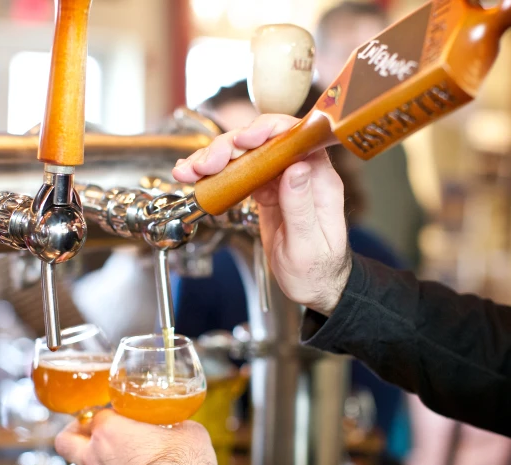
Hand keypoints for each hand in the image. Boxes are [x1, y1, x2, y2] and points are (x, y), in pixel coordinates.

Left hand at [55, 410, 218, 464]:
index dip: (108, 411)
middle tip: (90, 432)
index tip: (121, 412)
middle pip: (65, 441)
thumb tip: (179, 423)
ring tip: (110, 462)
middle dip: (75, 433)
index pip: (95, 412)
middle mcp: (95, 457)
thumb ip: (176, 423)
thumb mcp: (189, 431)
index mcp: (111, 430)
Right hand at [173, 114, 351, 315]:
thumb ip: (301, 205)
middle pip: (264, 141)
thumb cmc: (318, 270)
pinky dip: (215, 173)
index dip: (269, 130)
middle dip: (231, 146)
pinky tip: (195, 175)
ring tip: (190, 170)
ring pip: (246, 154)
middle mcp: (300, 173)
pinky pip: (238, 173)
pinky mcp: (265, 190)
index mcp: (320, 180)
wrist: (314, 288)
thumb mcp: (308, 244)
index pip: (296, 137)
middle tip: (207, 164)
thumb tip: (297, 167)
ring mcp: (281, 180)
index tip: (245, 140)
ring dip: (216, 157)